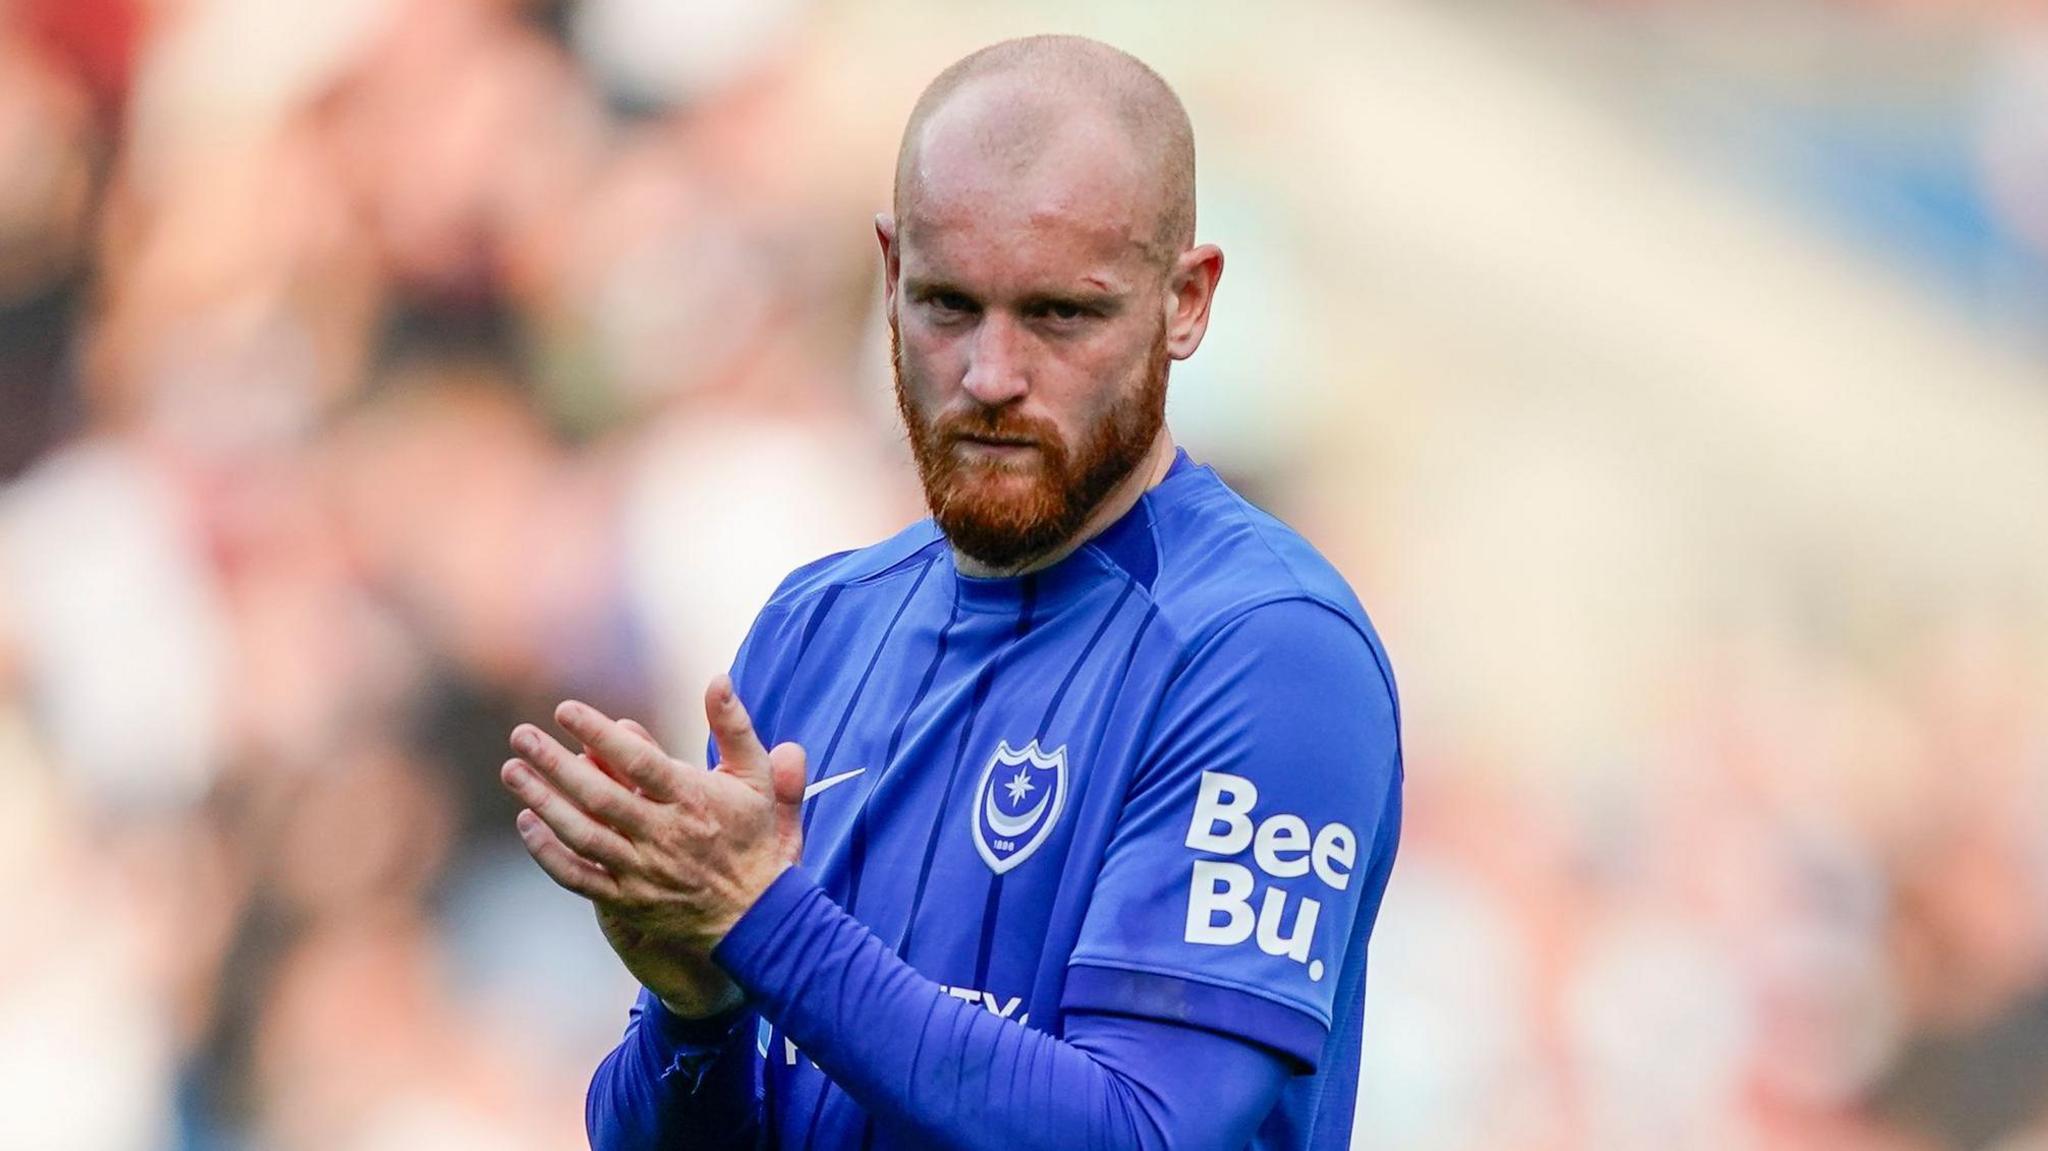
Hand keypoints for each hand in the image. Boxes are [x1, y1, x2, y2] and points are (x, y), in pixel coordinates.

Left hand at [499, 677, 806, 1012]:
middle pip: (599, 795)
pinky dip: (548, 852)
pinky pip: (578, 876)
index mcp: (694, 800)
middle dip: (554, 763)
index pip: (638, 761)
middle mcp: (664, 836)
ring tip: (512, 770)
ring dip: (543, 800)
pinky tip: (527, 823)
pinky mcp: (628, 901)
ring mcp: (643, 871)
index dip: (599, 733)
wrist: (759, 920)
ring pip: (582, 834)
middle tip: (521, 735)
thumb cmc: (755, 839)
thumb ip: (735, 727)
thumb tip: (717, 679)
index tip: (564, 710)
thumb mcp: (758, 778)